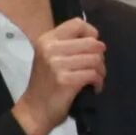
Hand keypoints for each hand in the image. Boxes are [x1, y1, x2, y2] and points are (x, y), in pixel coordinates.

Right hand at [12, 18, 105, 134]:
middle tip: (97, 67)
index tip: (93, 47)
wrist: (34, 111)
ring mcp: (57, 65)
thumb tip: (96, 41)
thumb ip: (67, 45)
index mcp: (47, 40)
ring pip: (95, 59)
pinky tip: (94, 87)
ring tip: (96, 78)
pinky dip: (98, 82)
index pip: (77, 23)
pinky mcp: (66, 80)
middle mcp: (51, 49)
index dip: (91, 33)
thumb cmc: (45, 85)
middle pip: (91, 42)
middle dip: (100, 56)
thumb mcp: (49, 58)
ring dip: (101, 71)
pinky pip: (93, 74)